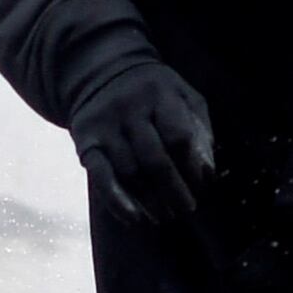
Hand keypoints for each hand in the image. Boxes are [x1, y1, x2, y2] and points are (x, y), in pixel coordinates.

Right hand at [71, 64, 215, 225]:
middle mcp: (129, 108)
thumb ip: (199, 130)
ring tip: (165, 215)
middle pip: (155, 160)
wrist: (102, 73)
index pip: (179, 137)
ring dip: (149, 201)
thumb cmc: (155, 94)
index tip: (202, 188)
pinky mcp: (86, 142)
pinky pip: (100, 177)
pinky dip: (118, 202)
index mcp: (160, 94)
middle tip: (186, 209)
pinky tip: (134, 218)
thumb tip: (207, 173)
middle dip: (174, 191)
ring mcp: (104, 126)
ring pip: (129, 172)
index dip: (193, 168)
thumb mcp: (184, 98)